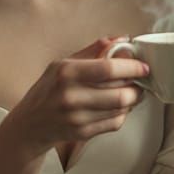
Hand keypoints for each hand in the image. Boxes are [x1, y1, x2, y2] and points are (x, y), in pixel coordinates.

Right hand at [1, 38, 148, 159]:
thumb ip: (93, 50)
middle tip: (140, 82)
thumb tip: (122, 39)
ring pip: (121, 109)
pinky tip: (117, 107)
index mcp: (66, 72)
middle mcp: (71, 96)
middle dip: (137, 88)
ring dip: (132, 100)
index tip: (143, 67)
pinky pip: (115, 123)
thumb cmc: (48, 89)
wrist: (29, 125)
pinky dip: (122, 114)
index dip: (132, 67)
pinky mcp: (82, 133)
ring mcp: (77, 118)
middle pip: (120, 94)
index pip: (108, 69)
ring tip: (130, 92)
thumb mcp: (63, 64)